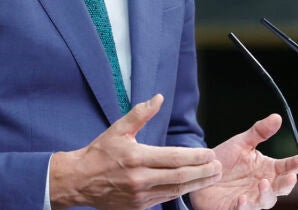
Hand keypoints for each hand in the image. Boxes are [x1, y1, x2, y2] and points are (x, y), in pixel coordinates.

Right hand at [49, 94, 222, 209]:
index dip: (195, 157)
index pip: (174, 158)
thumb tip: (159, 98)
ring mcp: (139, 196)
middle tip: (218, 167)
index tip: (210, 154)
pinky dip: (180, 192)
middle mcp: (139, 179)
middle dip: (203, 172)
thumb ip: (140, 114)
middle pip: (180, 176)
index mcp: (136, 158)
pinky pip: (164, 199)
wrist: (79, 181)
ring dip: (196, 184)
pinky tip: (191, 185)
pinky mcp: (137, 207)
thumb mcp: (118, 129)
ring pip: (175, 190)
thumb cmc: (99, 153)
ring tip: (212, 176)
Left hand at [189, 114, 297, 209]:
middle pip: (281, 188)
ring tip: (263, 183)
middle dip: (287, 184)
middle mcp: (262, 185)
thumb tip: (277, 117)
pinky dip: (244, 207)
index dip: (294, 165)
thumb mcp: (241, 143)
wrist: (201, 171)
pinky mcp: (235, 208)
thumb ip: (259, 132)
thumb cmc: (224, 159)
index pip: (286, 168)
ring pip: (265, 201)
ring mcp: (251, 198)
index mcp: (267, 169)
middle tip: (290, 177)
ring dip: (266, 194)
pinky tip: (242, 199)